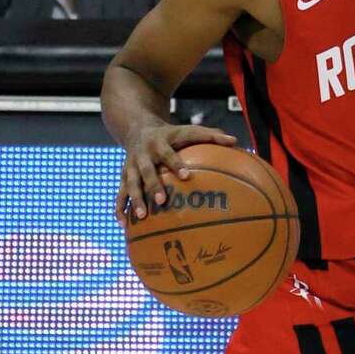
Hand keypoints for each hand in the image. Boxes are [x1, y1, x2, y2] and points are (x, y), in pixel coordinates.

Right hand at [117, 123, 236, 221]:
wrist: (137, 128)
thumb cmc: (170, 135)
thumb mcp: (187, 130)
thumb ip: (210, 135)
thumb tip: (235, 141)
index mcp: (160, 142)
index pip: (168, 153)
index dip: (176, 164)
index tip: (187, 176)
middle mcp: (143, 153)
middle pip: (146, 170)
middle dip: (153, 185)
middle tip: (162, 201)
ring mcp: (131, 165)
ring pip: (130, 183)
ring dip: (134, 200)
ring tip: (141, 217)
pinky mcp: (123, 175)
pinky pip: (119, 194)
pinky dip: (120, 208)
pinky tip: (124, 225)